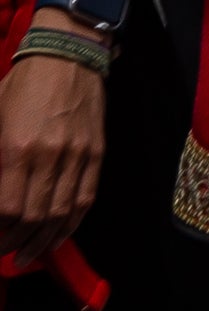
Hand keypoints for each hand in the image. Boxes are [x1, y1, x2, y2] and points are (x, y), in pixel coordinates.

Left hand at [0, 47, 105, 265]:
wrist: (68, 54)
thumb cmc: (20, 85)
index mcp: (16, 148)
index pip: (7, 208)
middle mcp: (49, 156)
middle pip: (34, 217)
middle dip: (14, 242)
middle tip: (3, 252)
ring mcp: (77, 155)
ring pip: (61, 214)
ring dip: (43, 241)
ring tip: (27, 255)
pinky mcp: (96, 152)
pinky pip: (85, 198)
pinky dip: (71, 223)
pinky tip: (57, 236)